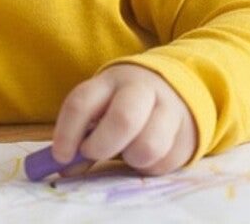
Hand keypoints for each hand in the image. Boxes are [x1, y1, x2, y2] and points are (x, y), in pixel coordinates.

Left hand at [52, 64, 196, 175]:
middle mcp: (141, 90)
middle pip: (123, 119)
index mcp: (110, 81)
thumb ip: (82, 137)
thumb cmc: (123, 103)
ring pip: (149, 146)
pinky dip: (149, 166)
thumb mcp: (100, 109)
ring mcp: (169, 109)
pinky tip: (146, 154)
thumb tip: (66, 168)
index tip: (61, 156)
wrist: (173, 87)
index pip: (82, 102)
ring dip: (131, 159)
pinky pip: (165, 162)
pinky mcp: (188, 133)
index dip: (67, 132)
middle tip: (94, 154)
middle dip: (103, 146)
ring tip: (127, 152)